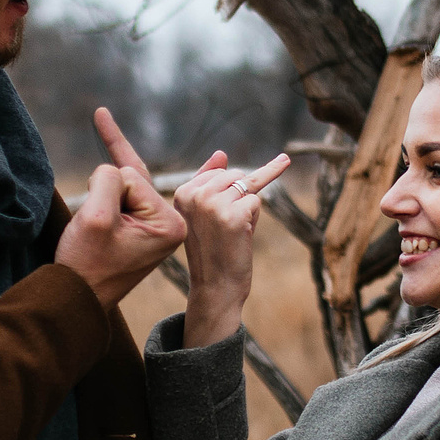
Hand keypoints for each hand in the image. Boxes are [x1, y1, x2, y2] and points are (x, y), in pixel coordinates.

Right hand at [55, 107, 185, 307]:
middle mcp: (170, 223)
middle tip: (98, 235)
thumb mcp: (96, 217)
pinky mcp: (143, 228)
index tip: (102, 231)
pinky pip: (133, 193)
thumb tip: (117, 170)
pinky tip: (157, 172)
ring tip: (97, 235)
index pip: (130, 178)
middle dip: (105, 193)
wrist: (78, 299)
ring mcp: (158, 226)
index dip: (104, 195)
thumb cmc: (86, 263)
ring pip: (122, 187)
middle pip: (130, 180)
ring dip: (102, 197)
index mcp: (169, 224)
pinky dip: (123, 180)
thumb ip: (109, 179)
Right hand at [169, 148, 290, 348]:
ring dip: (247, 208)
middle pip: (235, 175)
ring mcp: (213, 204)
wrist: (214, 286)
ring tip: (231, 232)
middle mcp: (194, 195)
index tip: (215, 220)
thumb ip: (210, 180)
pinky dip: (254, 218)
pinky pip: (256, 201)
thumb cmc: (212, 249)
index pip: (219, 171)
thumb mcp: (203, 212)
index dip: (227, 194)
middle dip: (239, 197)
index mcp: (182, 192)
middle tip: (224, 228)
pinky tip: (240, 235)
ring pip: (248, 187)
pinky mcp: (233, 215)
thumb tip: (221, 153)